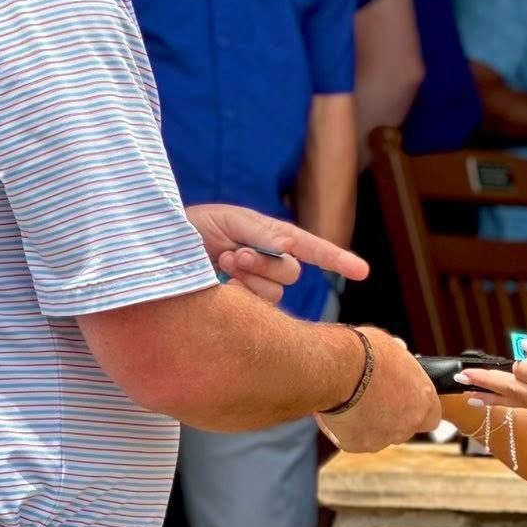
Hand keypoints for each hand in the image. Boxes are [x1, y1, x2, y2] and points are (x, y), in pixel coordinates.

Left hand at [186, 202, 369, 303]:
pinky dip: (238, 293)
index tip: (363, 272)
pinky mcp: (242, 307)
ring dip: (247, 277)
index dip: (338, 260)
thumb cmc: (195, 227)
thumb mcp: (228, 220)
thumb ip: (260, 231)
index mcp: (273, 237)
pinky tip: (219, 281)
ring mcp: (256, 286)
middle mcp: (270, 263)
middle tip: (234, 254)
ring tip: (221, 263)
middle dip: (264, 264)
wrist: (163, 252)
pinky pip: (256, 307)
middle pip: (290, 273)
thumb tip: (289, 246)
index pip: (313, 249)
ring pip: (273, 292)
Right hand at [318, 327, 439, 453]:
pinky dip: (346, 428)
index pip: (431, 416)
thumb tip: (396, 357)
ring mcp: (382, 438)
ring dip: (369, 423)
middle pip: (404, 428)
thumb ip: (399, 363)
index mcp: (423, 400)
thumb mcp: (391, 349)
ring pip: (379, 435)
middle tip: (373, 397)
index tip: (405, 400)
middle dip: (391, 416)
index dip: (417, 409)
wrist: (338, 369)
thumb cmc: (366, 353)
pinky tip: (338, 409)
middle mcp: (408, 424)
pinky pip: (353, 439)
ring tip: (352, 400)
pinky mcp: (357, 445)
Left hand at [459, 333, 526, 426]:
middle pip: (513, 391)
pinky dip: (521, 403)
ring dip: (498, 400)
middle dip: (485, 385)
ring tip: (475, 400)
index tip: (484, 360)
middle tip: (460, 383)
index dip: (505, 362)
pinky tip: (514, 402)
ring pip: (524, 403)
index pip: (519, 369)